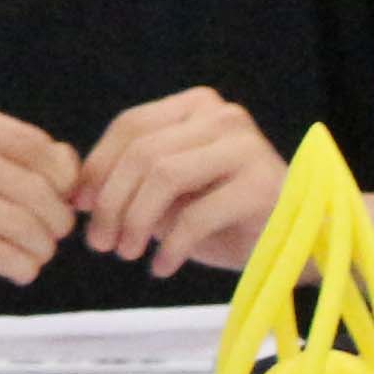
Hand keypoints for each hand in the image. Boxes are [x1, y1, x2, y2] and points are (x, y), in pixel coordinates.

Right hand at [0, 99, 78, 292]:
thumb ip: (18, 155)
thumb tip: (73, 169)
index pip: (37, 146)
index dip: (63, 180)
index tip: (60, 202)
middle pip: (34, 186)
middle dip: (56, 220)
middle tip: (53, 238)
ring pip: (21, 221)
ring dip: (42, 247)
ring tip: (37, 256)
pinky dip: (21, 266)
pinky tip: (21, 271)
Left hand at [74, 87, 288, 279]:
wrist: (298, 244)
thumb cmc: (224, 216)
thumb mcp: (168, 193)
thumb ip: (129, 180)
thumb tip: (76, 191)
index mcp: (196, 107)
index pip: (130, 125)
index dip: (97, 167)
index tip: (79, 206)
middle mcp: (223, 117)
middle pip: (142, 152)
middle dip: (110, 202)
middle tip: (100, 243)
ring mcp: (247, 147)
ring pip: (164, 175)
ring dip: (134, 221)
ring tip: (126, 253)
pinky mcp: (263, 186)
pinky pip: (196, 215)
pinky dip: (170, 246)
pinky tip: (162, 266)